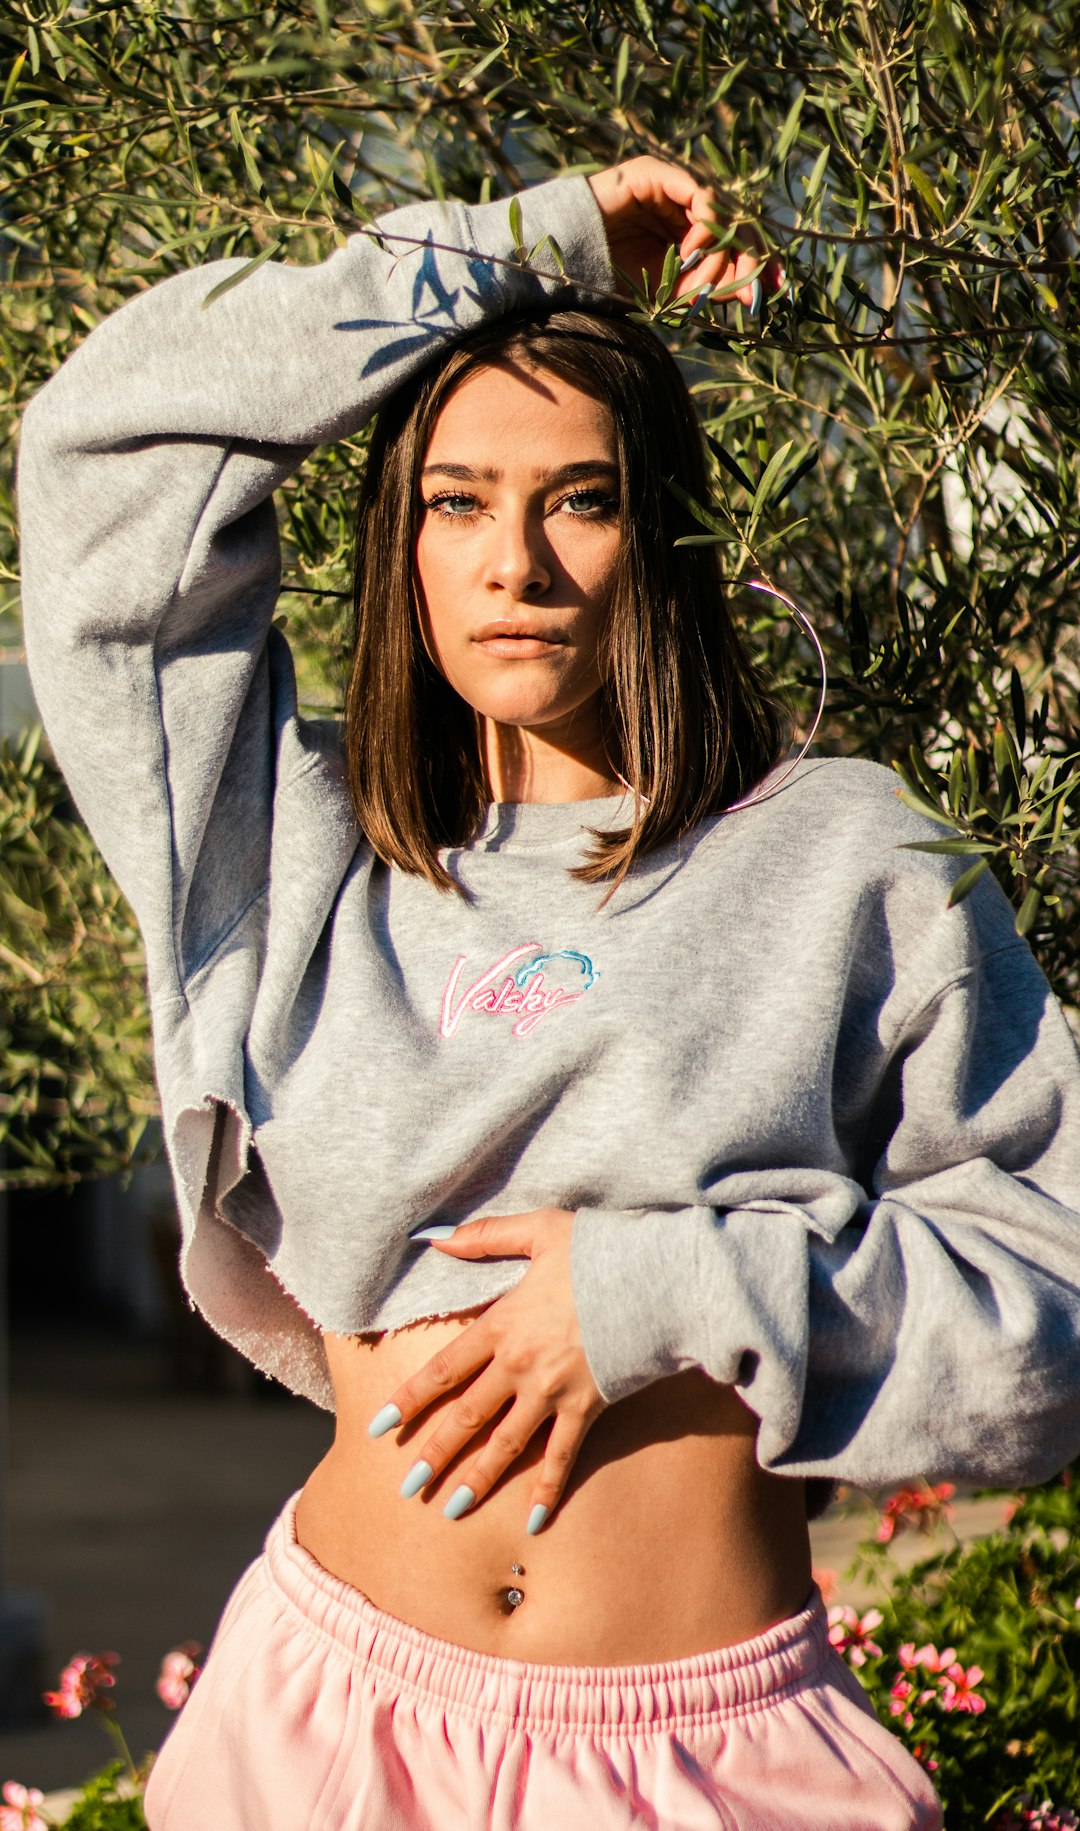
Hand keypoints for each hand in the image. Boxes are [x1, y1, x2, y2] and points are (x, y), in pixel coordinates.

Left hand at [372, 1209, 604, 1531]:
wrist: (655, 1279)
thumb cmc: (598, 1250)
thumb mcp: (539, 1230)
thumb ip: (485, 1236)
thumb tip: (435, 1238)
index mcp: (502, 1325)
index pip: (444, 1369)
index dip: (410, 1398)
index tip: (380, 1426)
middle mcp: (519, 1366)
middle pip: (466, 1416)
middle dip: (433, 1453)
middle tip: (407, 1487)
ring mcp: (553, 1391)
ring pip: (505, 1444)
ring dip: (477, 1478)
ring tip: (451, 1508)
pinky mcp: (587, 1407)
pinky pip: (562, 1456)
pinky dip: (546, 1488)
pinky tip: (532, 1521)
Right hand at [588, 155, 775, 303]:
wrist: (570, 257)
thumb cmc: (614, 276)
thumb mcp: (670, 291)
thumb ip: (709, 288)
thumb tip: (750, 292)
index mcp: (690, 233)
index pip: (736, 242)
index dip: (760, 262)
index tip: (776, 289)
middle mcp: (687, 207)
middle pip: (737, 223)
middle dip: (751, 256)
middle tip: (756, 286)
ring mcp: (674, 187)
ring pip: (722, 211)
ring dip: (721, 249)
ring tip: (704, 276)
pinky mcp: (659, 174)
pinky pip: (700, 194)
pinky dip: (705, 225)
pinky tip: (690, 250)